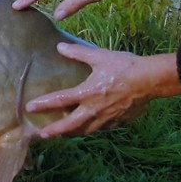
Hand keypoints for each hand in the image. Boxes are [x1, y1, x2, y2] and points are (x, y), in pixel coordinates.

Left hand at [26, 44, 180, 137]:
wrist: (150, 80)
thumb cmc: (125, 66)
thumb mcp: (100, 56)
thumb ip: (78, 53)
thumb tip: (60, 47)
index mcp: (87, 93)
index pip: (60, 100)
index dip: (43, 104)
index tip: (30, 108)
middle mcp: (94, 110)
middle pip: (70, 125)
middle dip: (55, 131)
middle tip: (42, 135)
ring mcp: (107, 119)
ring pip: (86, 130)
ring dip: (73, 133)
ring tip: (64, 135)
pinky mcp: (119, 122)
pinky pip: (102, 129)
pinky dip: (93, 129)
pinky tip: (91, 127)